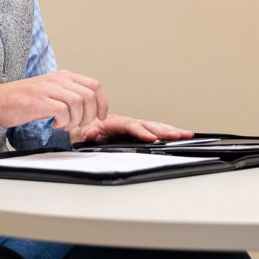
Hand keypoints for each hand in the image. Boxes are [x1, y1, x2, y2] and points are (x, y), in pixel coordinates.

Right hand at [0, 69, 108, 129]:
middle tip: (78, 124)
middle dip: (89, 115)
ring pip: (78, 103)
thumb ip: (69, 95)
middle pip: (89, 95)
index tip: (101, 116)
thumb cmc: (23, 100)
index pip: (94, 85)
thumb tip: (90, 108)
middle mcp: (58, 79)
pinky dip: (63, 122)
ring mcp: (48, 89)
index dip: (103, 103)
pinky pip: (62, 111)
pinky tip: (54, 124)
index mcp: (64, 76)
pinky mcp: (38, 101)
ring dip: (76, 120)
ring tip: (65, 124)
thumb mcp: (51, 92)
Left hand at [68, 115, 193, 143]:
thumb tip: (93, 133)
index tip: (152, 138)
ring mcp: (128, 124)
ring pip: (151, 125)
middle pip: (147, 124)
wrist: (73, 120)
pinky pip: (149, 128)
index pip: (129, 125)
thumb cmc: (76, 127)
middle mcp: (122, 121)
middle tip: (180, 135)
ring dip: (169, 129)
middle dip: (165, 130)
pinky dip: (163, 130)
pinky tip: (175, 133)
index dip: (141, 131)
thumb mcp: (75, 132)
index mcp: (111, 121)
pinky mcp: (131, 129)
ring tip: (185, 133)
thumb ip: (84, 133)